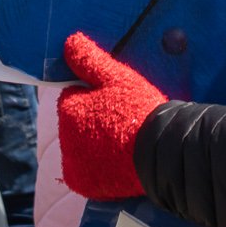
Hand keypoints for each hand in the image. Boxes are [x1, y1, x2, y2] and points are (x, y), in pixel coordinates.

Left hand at [58, 33, 165, 200]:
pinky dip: (97, 167)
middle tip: (122, 121)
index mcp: (68, 109)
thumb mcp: (117, 77)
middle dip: (92, 120)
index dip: (95, 96)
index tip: (115, 101)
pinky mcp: (84, 185)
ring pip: (80, 147)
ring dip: (94, 143)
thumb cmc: (139, 109)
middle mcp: (63, 139)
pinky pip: (86, 170)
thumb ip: (90, 59)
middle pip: (75, 123)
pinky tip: (117, 161)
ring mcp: (73, 165)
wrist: (162, 153)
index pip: (73, 96)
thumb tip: (69, 40)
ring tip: (124, 141)